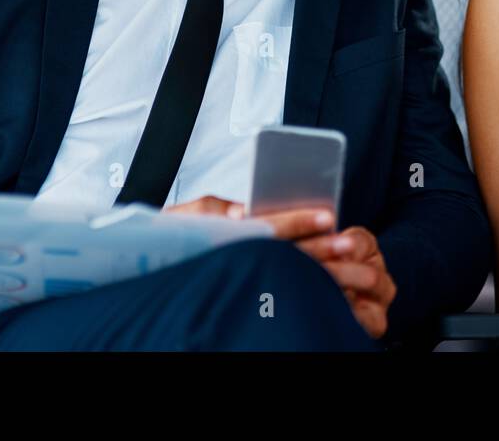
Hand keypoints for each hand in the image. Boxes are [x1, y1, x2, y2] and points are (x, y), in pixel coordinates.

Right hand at [164, 196, 393, 337]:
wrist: (150, 270)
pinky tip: (330, 281)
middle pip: (286, 252)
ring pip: (288, 271)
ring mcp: (244, 277)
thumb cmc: (171, 241)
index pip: (268, 228)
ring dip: (320, 266)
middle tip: (348, 243)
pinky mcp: (245, 290)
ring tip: (346, 259)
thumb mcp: (184, 218)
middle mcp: (237, 259)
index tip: (327, 217)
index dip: (298, 222)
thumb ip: (211, 208)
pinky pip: (281, 287)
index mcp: (225, 238)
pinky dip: (308, 283)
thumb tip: (240, 211)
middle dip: (320, 248)